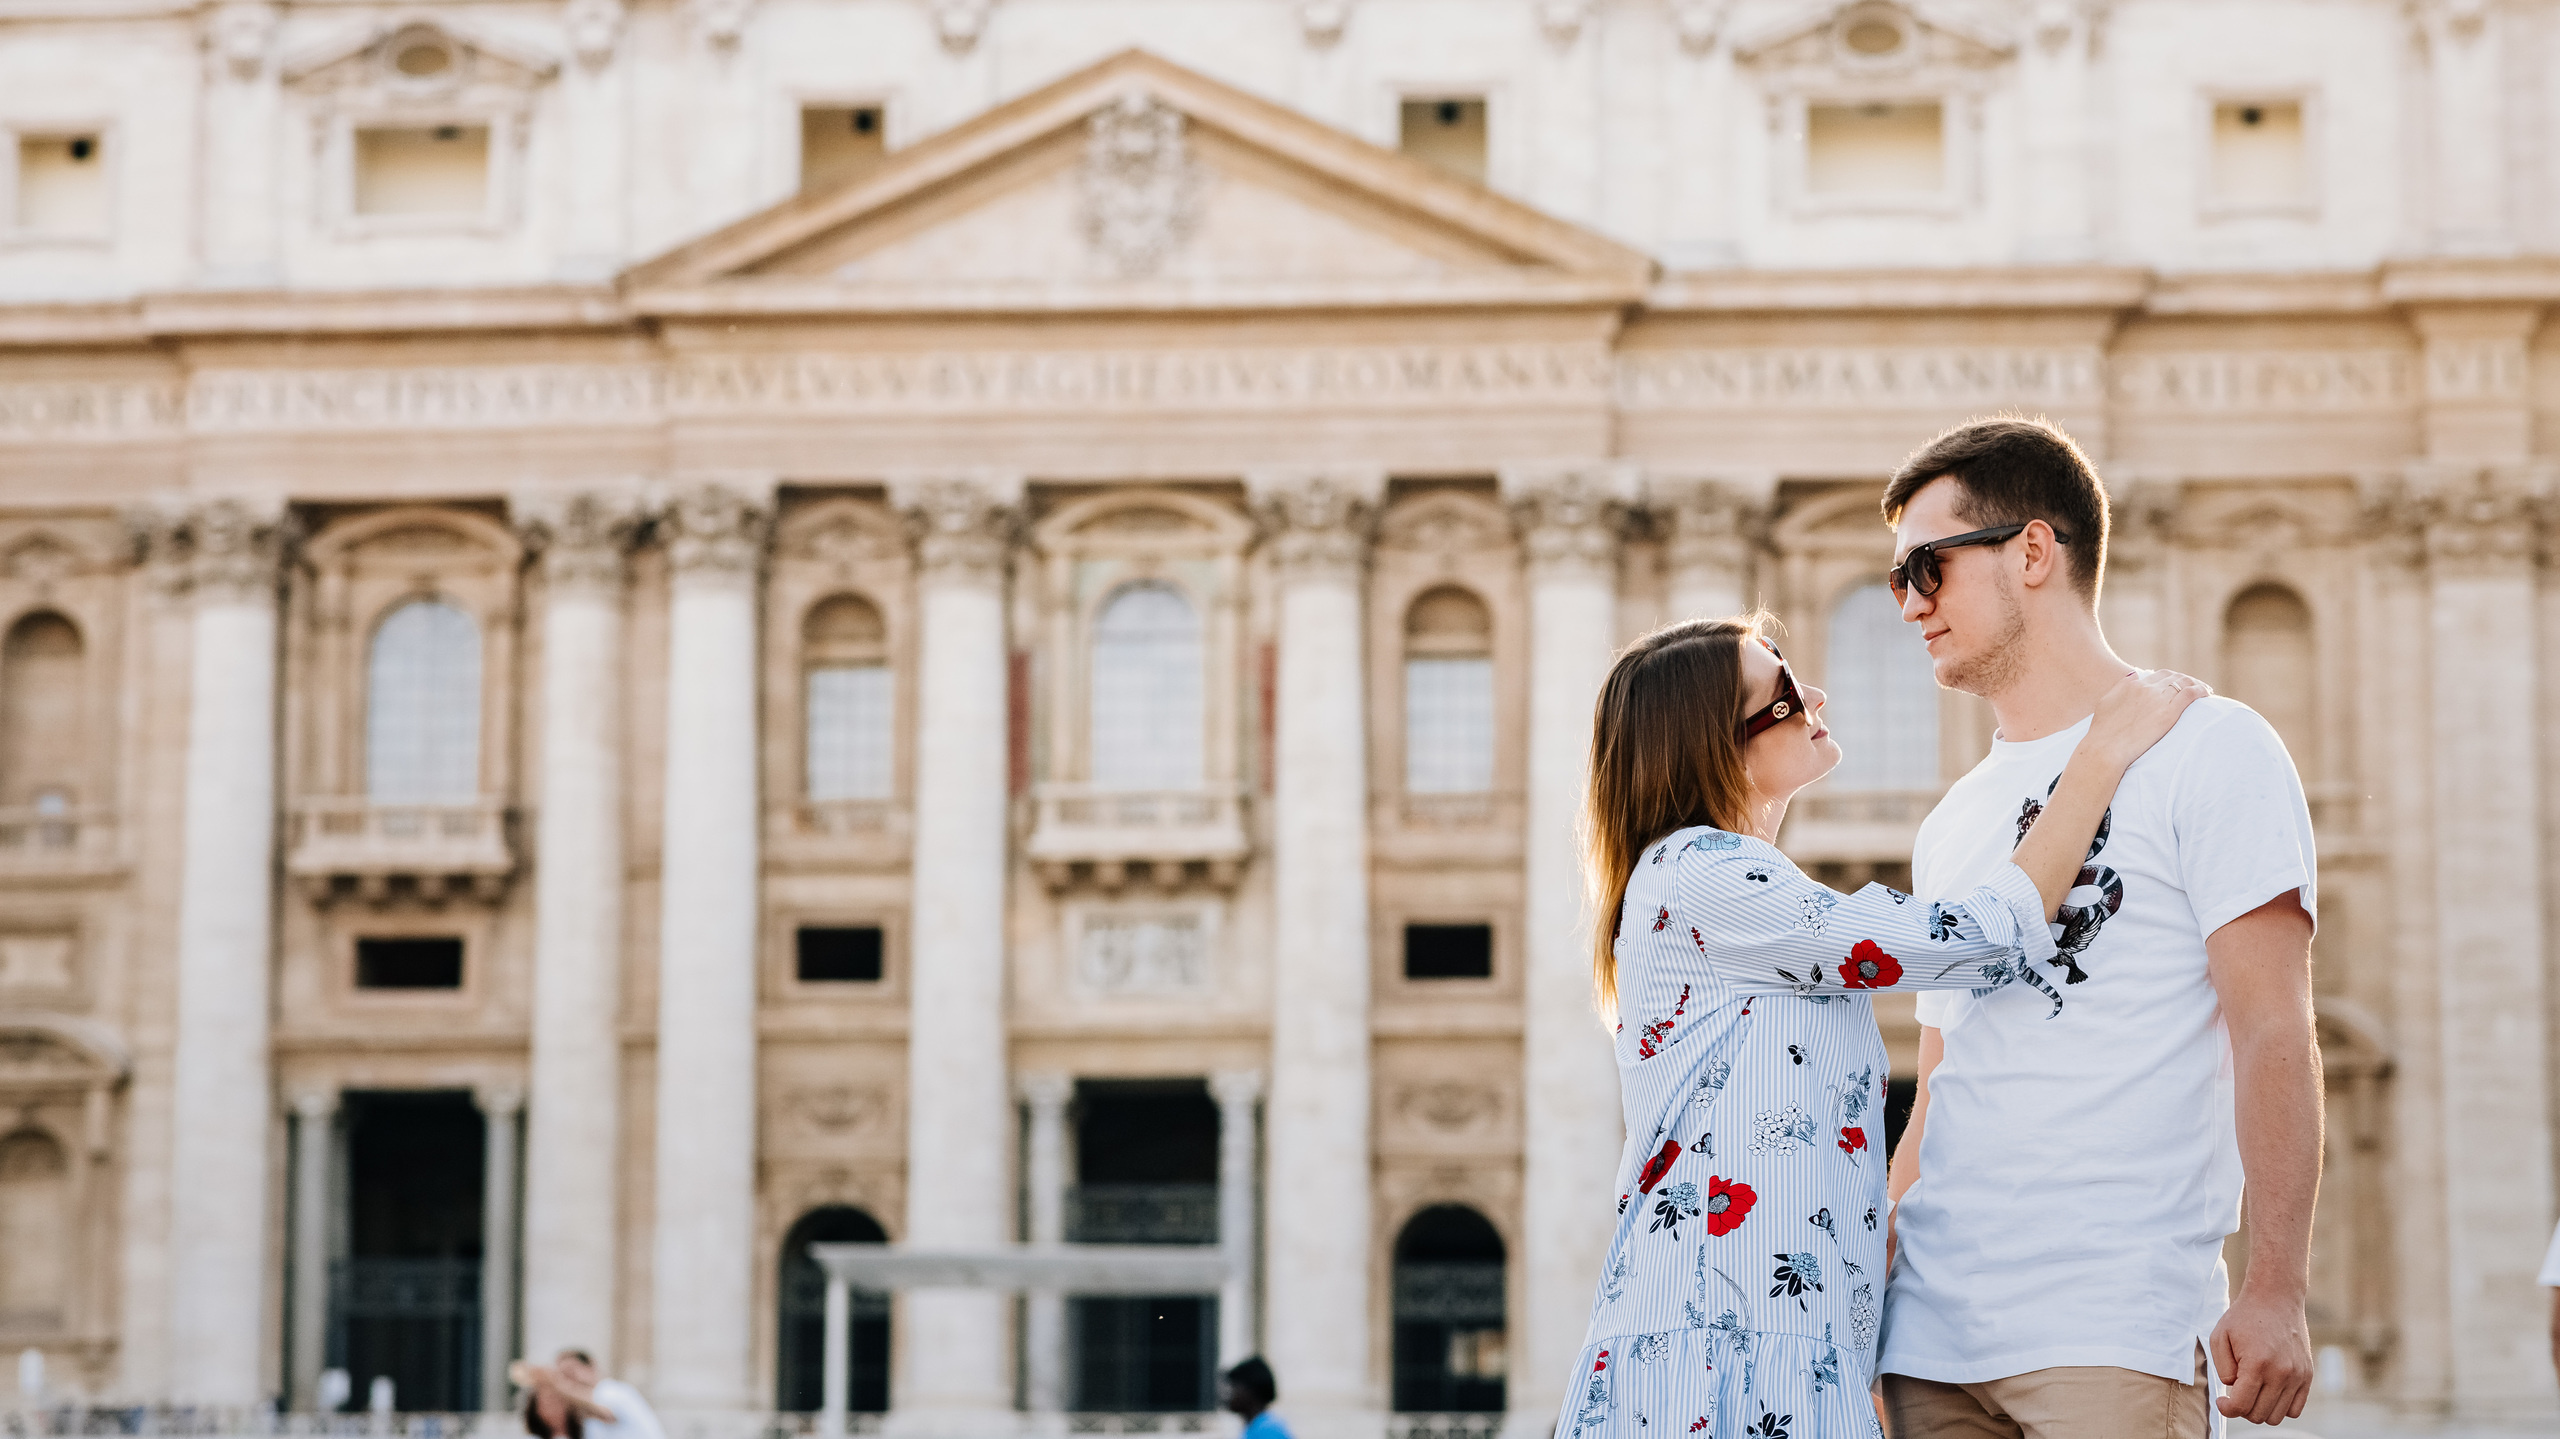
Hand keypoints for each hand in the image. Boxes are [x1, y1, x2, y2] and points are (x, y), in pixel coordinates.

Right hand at [2084, 669, 2209, 770]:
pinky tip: (2207, 694)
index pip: (2158, 675)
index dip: (2171, 678)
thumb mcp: (2106, 702)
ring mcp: (2158, 699)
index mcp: (2131, 685)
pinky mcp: (2169, 713)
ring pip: (2184, 682)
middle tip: (2195, 687)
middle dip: (2185, 679)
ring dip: (2196, 684)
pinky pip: (2190, 694)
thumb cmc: (2102, 732)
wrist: (2106, 748)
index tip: (2177, 685)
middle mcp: (2146, 688)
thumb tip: (2134, 676)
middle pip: (2173, 677)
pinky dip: (2200, 691)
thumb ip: (2120, 687)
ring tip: (2205, 690)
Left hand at [2210, 1290, 2313, 1424]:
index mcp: (2257, 1364)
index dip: (2228, 1409)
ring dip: (2261, 1410)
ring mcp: (2298, 1376)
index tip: (2222, 1401)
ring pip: (2277, 1416)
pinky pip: (2295, 1409)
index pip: (2242, 1406)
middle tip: (2236, 1392)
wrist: (2276, 1298)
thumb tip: (2234, 1390)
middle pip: (2259, 1415)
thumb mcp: (2219, 1337)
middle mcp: (2281, 1373)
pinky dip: (2280, 1407)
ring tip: (2252, 1391)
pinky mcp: (2308, 1375)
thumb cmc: (2243, 1317)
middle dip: (2243, 1409)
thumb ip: (2222, 1369)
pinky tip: (2269, 1391)